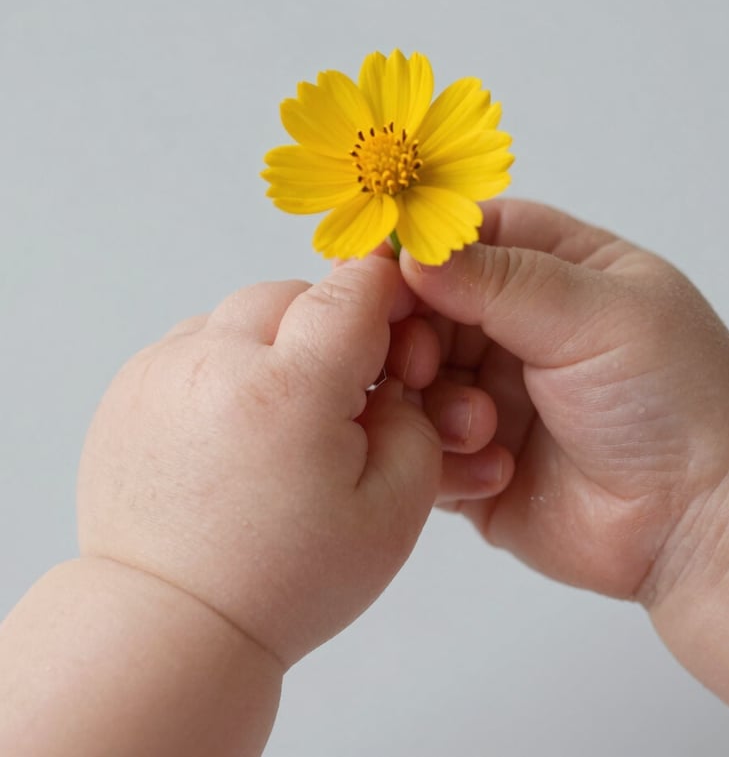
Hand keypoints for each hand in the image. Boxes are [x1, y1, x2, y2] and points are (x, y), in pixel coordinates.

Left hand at [77, 256, 442, 666]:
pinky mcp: (130, 387)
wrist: (172, 622)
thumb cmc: (285, 581)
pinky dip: (228, 366)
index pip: (353, 290)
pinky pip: (196, 343)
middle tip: (339, 394)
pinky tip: (238, 426)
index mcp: (289, 389)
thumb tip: (390, 376)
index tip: (394, 335)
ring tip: (283, 417)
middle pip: (293, 294)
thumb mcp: (395, 512)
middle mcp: (214, 362)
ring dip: (274, 345)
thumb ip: (415, 421)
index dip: (386, 301)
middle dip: (329, 328)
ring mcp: (161, 370)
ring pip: (241, 314)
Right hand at [399, 199, 728, 601]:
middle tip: (417, 358)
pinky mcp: (469, 457)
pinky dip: (438, 453)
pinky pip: (418, 443)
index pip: (464, 236)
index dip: (418, 248)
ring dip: (429, 398)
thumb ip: (502, 280)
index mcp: (551, 271)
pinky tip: (494, 467)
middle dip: (410, 329)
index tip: (380, 269)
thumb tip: (415, 253)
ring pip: (410, 376)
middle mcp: (512, 328)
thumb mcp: (597, 315)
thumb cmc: (674, 403)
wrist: (696, 525)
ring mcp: (488, 392)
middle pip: (422, 304)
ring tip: (479, 424)